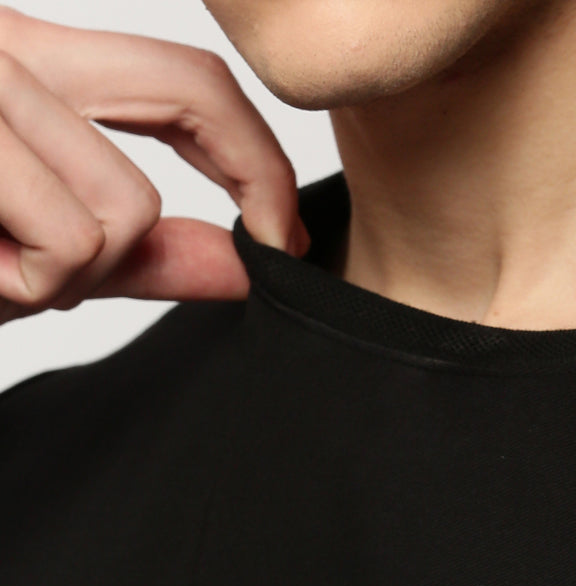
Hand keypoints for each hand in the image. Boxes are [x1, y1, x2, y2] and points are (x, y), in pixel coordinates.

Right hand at [0, 5, 307, 325]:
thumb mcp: (48, 252)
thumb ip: (145, 255)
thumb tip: (244, 264)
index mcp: (32, 62)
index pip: (189, 78)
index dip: (259, 157)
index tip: (283, 234)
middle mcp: (7, 46)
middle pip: (193, 91)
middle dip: (234, 186)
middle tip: (228, 266)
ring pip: (130, 202)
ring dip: (75, 274)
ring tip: (9, 272)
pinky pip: (74, 238)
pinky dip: (34, 284)